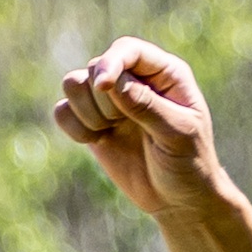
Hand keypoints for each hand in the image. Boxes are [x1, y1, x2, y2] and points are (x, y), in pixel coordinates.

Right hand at [55, 38, 231, 222]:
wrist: (178, 201)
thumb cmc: (189, 165)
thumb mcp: (177, 135)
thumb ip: (147, 106)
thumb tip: (114, 83)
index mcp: (164, 73)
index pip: (128, 50)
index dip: (111, 62)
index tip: (104, 85)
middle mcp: (134, 79)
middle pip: (95, 68)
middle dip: (103, 101)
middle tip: (126, 126)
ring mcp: (110, 100)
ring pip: (74, 84)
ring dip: (87, 113)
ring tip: (110, 132)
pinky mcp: (92, 122)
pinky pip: (63, 111)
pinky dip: (74, 127)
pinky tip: (96, 141)